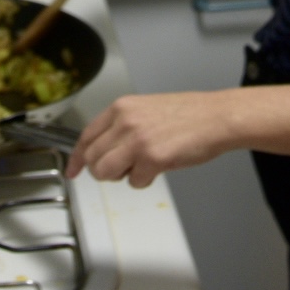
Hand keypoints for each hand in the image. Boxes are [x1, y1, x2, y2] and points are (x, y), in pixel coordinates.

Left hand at [65, 91, 236, 187]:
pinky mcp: (152, 158)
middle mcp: (125, 122)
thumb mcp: (146, 109)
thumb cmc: (188, 115)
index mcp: (121, 108)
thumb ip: (123, 125)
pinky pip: (134, 182)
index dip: (77, 157)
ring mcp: (137, 140)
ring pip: (105, 172)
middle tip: (123, 168)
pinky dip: (145, 181)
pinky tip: (160, 166)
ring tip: (140, 167)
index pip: (86, 136)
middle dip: (104, 171)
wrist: (215, 117)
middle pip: (93, 158)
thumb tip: (105, 149)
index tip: (73, 170)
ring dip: (120, 176)